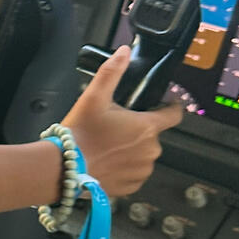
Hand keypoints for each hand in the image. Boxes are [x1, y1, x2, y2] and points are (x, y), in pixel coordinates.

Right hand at [61, 46, 182, 196]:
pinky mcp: (132, 186)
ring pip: (143, 155)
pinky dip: (125, 167)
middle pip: (153, 135)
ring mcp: (142, 170)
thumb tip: (123, 52)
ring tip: (109, 146)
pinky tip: (107, 161)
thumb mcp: (94, 96)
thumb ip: (111, 72)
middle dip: (138, 130)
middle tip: (115, 127)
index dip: (169, 106)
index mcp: (147, 128)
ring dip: (132, 150)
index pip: (174, 114)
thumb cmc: (80, 134)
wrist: (63, 168)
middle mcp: (150, 151)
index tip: (162, 104)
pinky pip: (135, 173)